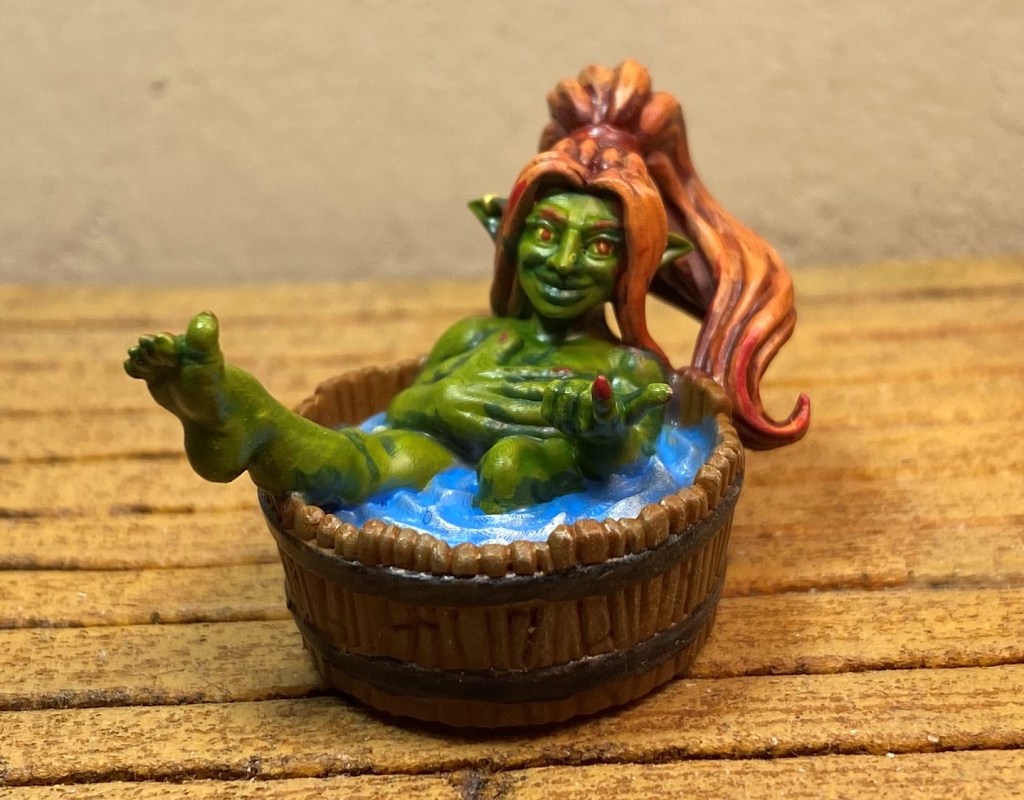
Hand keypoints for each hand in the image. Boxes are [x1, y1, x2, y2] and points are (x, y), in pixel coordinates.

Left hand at [541, 374, 670, 439]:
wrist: (596, 436)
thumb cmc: (619, 416)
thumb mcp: (634, 409)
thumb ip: (648, 399)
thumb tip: (668, 391)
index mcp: (609, 421)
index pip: (605, 409)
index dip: (602, 396)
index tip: (600, 380)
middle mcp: (588, 428)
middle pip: (579, 395)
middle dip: (584, 387)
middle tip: (590, 390)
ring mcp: (567, 427)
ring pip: (563, 394)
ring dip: (570, 387)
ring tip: (580, 393)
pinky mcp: (552, 421)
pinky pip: (549, 395)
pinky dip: (556, 389)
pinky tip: (565, 396)